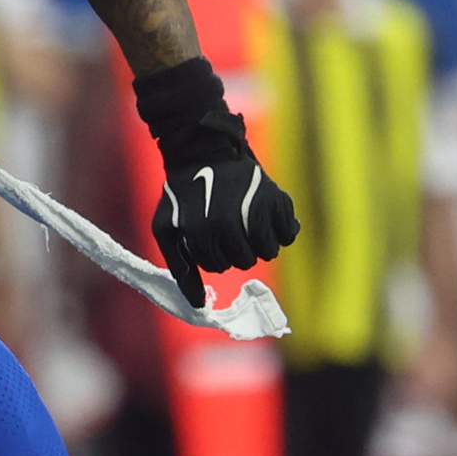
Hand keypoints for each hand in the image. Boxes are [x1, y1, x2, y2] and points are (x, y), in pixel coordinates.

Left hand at [133, 57, 298, 306]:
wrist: (204, 149)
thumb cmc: (183, 193)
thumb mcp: (167, 229)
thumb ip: (181, 268)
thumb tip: (197, 306)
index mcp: (204, 233)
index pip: (219, 267)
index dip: (212, 254)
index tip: (207, 234)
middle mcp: (232, 224)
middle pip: (245, 261)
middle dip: (234, 249)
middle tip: (227, 225)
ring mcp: (258, 211)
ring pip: (268, 252)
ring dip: (257, 242)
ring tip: (244, 220)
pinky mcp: (279, 200)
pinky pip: (289, 235)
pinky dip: (280, 229)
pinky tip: (264, 214)